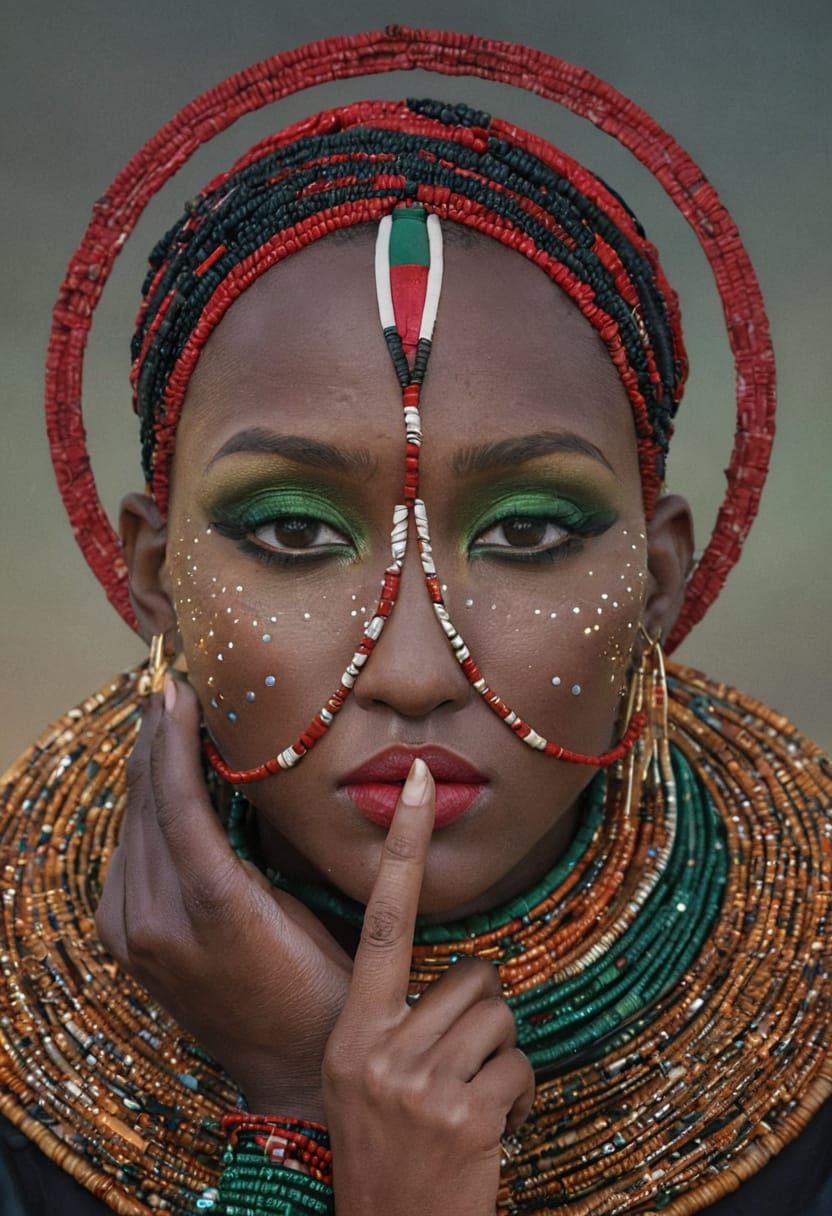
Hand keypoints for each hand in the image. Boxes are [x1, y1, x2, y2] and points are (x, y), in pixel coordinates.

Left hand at [95, 675, 350, 1118]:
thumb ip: (261, 845)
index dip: (173, 738)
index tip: (177, 688)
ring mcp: (133, 936)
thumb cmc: (324, 987)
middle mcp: (155, 921)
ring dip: (146, 773)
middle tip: (167, 688)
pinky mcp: (128, 944)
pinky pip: (129, 859)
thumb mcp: (305, 906)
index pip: (176, 801)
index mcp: (207, 908)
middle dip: (153, 742)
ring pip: (132, 830)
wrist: (293, 1072)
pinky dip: (143, 814)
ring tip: (163, 722)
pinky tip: (159, 785)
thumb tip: (240, 773)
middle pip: (144, 808)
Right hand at [322, 758, 535, 1215]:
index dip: (404, 847)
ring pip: (503, 1016)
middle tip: (461, 1066)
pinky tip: (490, 1132)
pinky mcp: (465, 1113)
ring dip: (502, 1058)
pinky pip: (521, 1064)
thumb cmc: (387, 1151)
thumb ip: (395, 1019)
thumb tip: (465, 975)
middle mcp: (377, 1047)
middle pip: (474, 976)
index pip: (380, 920)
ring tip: (471, 1103)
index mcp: (351, 1029)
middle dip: (483, 1014)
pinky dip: (519, 1095)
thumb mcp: (363, 1078)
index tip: (421, 781)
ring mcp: (420, 1082)